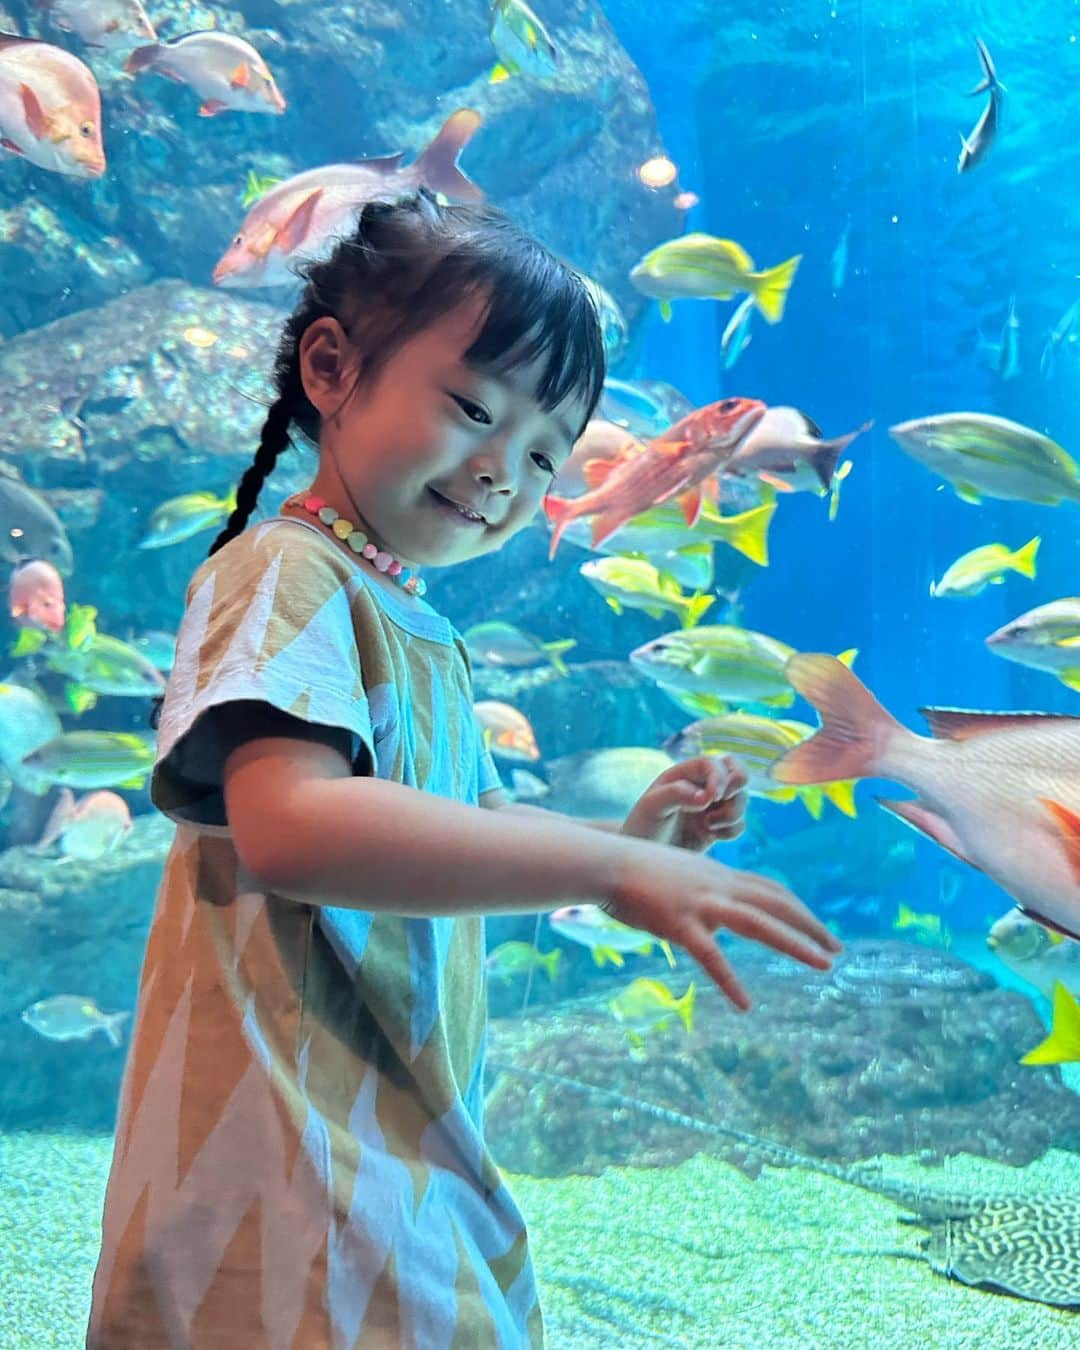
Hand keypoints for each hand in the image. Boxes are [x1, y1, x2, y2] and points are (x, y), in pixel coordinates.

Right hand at [603, 833, 842, 1011]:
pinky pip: (711, 957)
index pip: (769, 889)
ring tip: (825, 966)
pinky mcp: (680, 924)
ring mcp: (702, 904)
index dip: (797, 908)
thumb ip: (701, 892)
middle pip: (776, 903)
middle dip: (811, 926)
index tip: (818, 925)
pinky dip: (730, 981)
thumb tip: (711, 918)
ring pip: (760, 923)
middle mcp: (719, 886)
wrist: (606, 860)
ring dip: (796, 944)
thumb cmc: (635, 868)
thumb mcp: (679, 874)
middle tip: (838, 949)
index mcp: (719, 875)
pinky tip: (745, 1005)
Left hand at [622, 754, 748, 851]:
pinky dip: (731, 830)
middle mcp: (701, 787)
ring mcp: (711, 807)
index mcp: (684, 774)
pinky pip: (739, 824)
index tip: (712, 798)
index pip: (713, 763)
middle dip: (738, 783)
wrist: (644, 860)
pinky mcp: (717, 828)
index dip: (719, 776)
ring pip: (742, 799)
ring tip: (708, 825)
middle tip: (722, 799)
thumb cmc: (642, 827)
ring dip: (732, 812)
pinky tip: (711, 836)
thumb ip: (675, 794)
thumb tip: (705, 797)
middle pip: (737, 771)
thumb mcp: (651, 807)